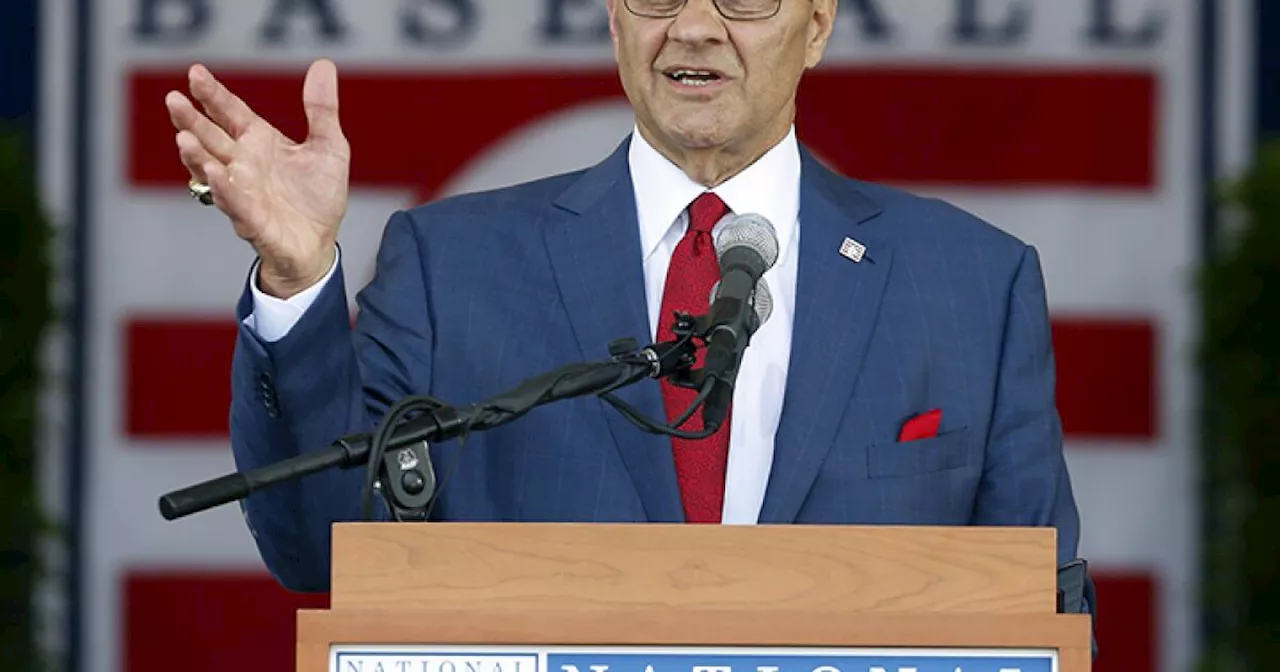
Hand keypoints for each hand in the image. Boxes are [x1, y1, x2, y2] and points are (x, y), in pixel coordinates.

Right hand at [166, 59, 349, 297]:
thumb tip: (323, 65)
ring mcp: (243, 192)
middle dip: (191, 120)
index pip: (231, 112)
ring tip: (183, 138)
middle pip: (211, 137)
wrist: (319, 243)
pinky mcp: (252, 220)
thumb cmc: (318, 196)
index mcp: (259, 142)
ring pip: (212, 170)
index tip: (195, 72)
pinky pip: (234, 204)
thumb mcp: (329, 146)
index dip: (213, 94)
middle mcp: (243, 165)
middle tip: (173, 99)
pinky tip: (212, 173)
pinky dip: (223, 189)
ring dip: (196, 155)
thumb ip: (322, 109)